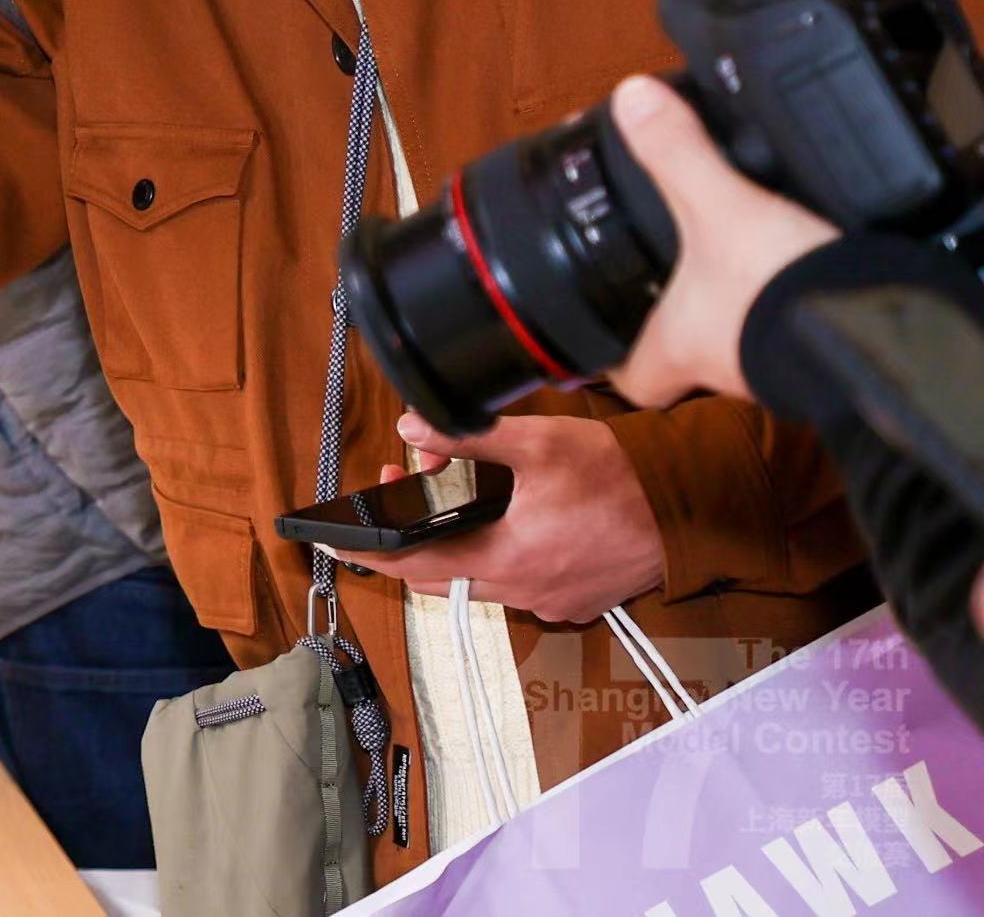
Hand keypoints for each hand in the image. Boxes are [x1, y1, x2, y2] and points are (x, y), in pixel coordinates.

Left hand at [328, 409, 665, 621]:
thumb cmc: (621, 481)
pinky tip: (507, 518)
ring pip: (480, 578)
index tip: (338, 540)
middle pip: (443, 574)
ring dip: (459, 542)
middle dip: (414, 535)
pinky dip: (499, 554)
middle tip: (406, 488)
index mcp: (508, 560)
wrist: (691, 511)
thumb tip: (414, 428)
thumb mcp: (538, 444)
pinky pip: (518, 584)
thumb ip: (467, 438)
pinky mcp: (575, 599)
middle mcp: (526, 591)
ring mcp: (552, 601)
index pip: (416, 565)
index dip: (371, 552)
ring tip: (456, 490)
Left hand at [610, 73, 838, 406]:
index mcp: (680, 342)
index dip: (612, 364)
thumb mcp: (723, 206)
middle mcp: (727, 365)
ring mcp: (780, 364)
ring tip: (740, 258)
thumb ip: (677, 153)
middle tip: (671, 279)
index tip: (603, 339)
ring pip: (744, 343)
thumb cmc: (785, 287)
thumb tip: (631, 99)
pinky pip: (798, 326)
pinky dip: (793, 297)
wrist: (887, 323)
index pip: (634, 378)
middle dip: (681, 320)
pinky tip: (803, 260)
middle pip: (689, 360)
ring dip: (741, 305)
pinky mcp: (830, 345)